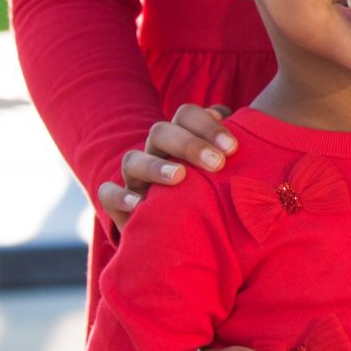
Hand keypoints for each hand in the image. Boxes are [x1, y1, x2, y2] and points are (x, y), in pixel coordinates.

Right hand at [96, 103, 235, 229]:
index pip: (186, 114)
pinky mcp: (119, 206)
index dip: (207, 124)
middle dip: (189, 144)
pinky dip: (120, 197)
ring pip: (132, 160)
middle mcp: (155, 153)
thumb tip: (243, 129)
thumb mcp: (225, 173)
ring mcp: (135, 178)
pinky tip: (139, 205)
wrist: (183, 236)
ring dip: (155, 166)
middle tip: (217, 163)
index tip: (232, 147)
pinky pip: (108, 194)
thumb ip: (231, 150)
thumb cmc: (211, 196)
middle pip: (160, 131)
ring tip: (179, 176)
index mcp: (181, 139)